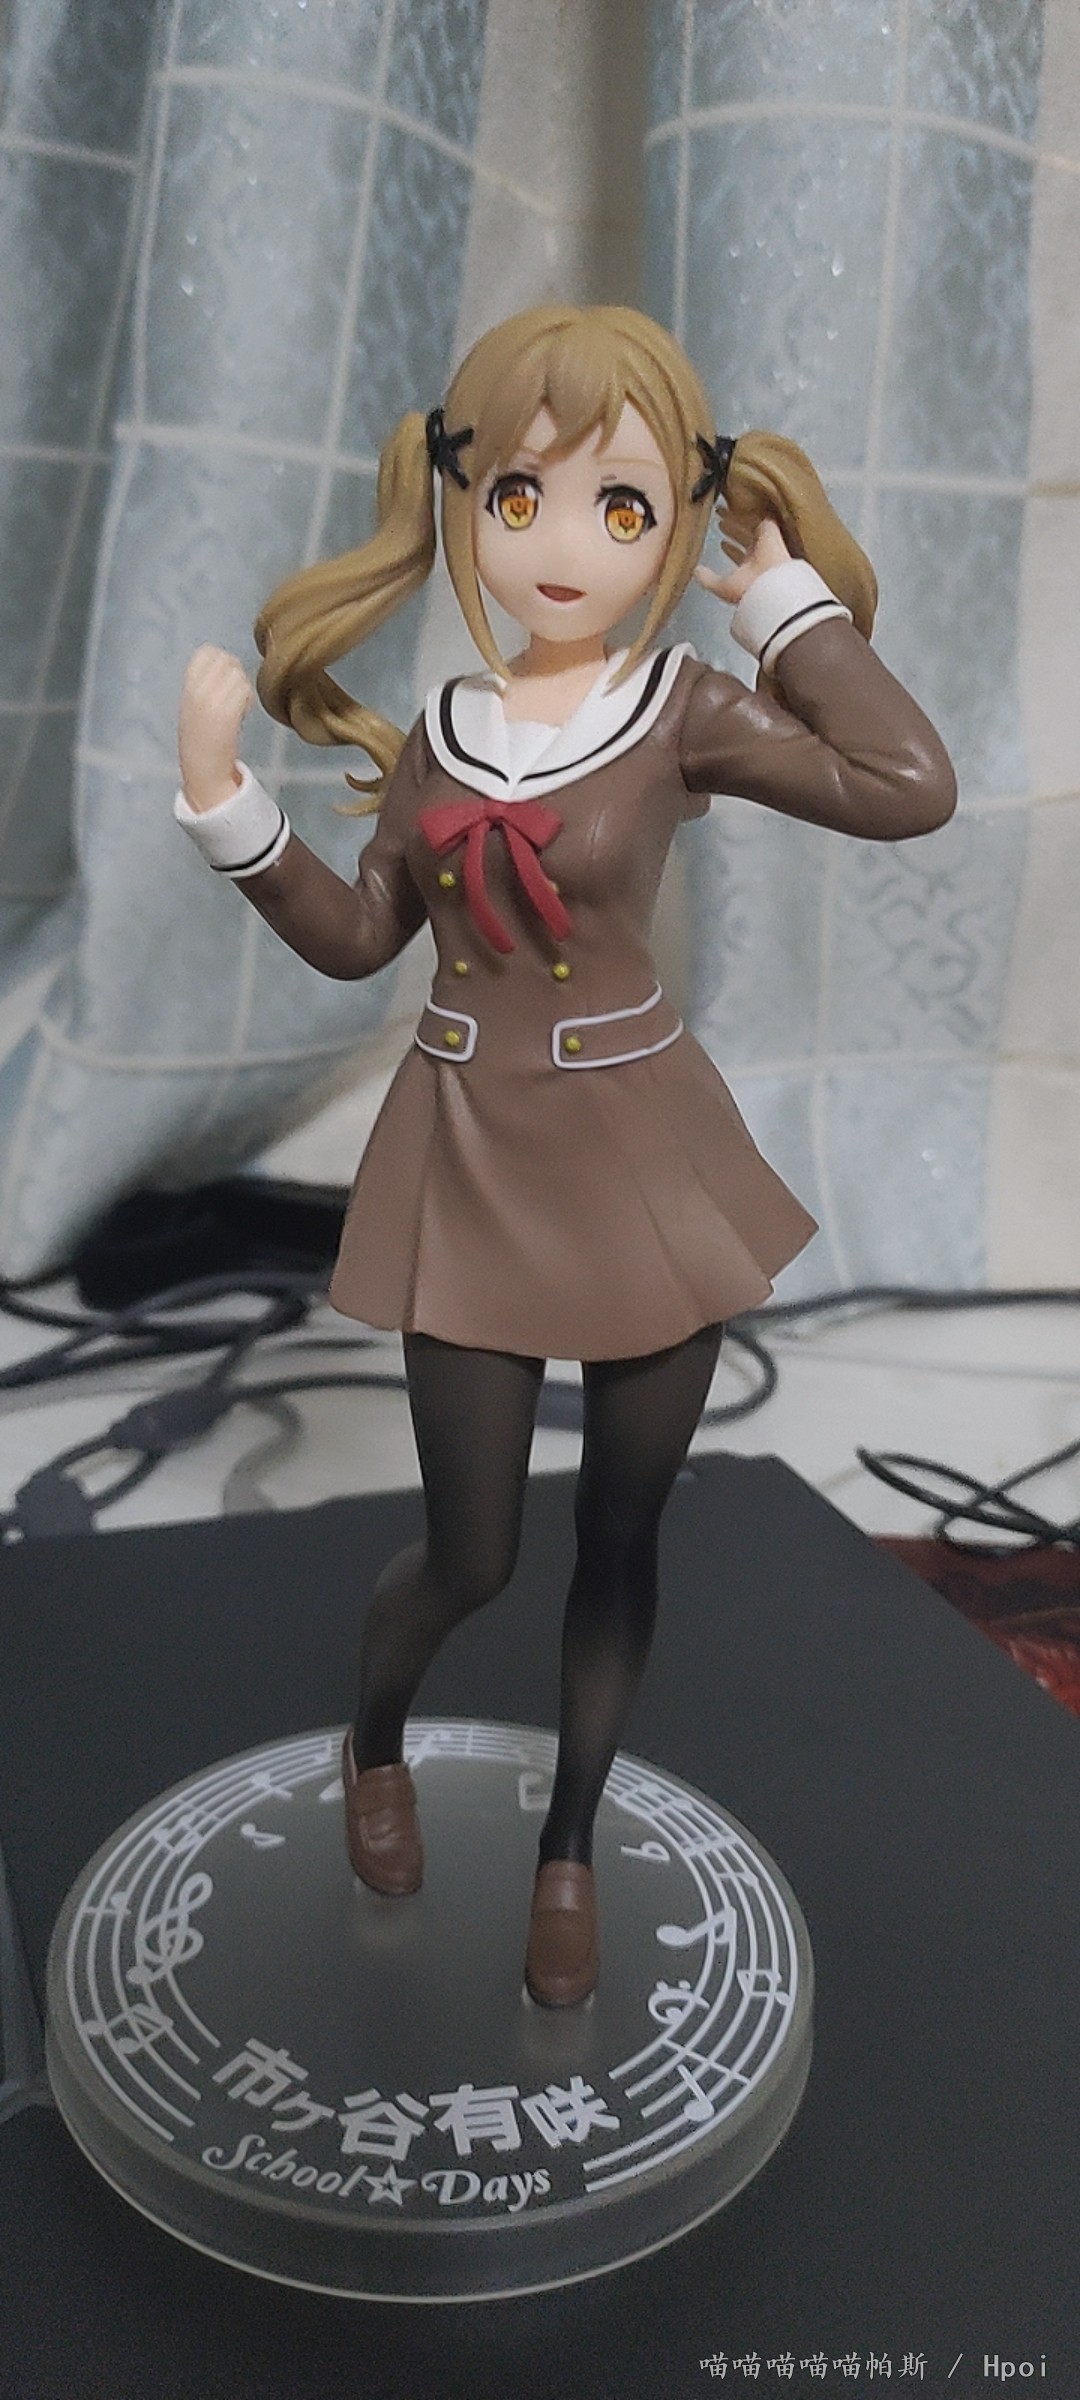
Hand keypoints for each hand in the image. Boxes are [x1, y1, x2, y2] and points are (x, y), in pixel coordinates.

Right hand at [178, 645, 254, 812]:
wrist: (202, 769)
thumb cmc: (201, 738)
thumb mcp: (194, 704)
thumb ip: (205, 682)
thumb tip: (226, 662)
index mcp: (188, 688)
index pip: (206, 653)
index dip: (221, 660)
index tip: (223, 678)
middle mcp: (197, 692)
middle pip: (226, 660)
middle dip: (235, 671)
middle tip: (234, 691)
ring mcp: (211, 702)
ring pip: (238, 674)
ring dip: (243, 686)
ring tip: (238, 704)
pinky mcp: (227, 714)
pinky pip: (244, 690)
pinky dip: (247, 699)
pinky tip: (243, 712)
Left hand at [694, 512, 791, 606]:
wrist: (768, 582)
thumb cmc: (748, 589)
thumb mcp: (722, 587)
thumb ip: (708, 579)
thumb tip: (695, 572)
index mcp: (749, 569)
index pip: (739, 556)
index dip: (730, 549)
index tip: (722, 543)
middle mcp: (758, 555)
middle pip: (743, 538)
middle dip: (732, 530)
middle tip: (721, 522)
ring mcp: (764, 541)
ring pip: (747, 526)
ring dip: (735, 519)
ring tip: (722, 511)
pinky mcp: (769, 528)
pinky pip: (755, 515)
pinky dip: (744, 511)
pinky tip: (733, 505)